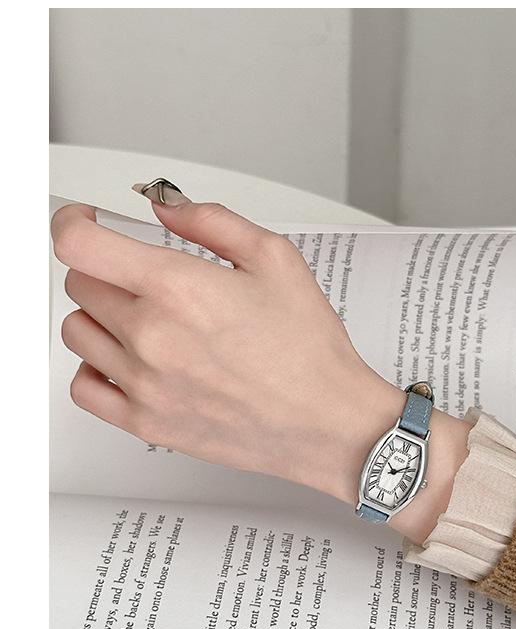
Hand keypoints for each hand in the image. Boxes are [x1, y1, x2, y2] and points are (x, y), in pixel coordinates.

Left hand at [52, 191, 469, 542]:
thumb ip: (211, 221)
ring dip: (100, 315)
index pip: (78, 243)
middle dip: (106, 268)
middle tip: (142, 276)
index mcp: (178, 289)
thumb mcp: (275, 260)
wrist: (328, 423)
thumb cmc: (309, 351)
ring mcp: (143, 383)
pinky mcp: (146, 422)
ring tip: (141, 319)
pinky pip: (84, 388)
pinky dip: (94, 368)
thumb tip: (167, 206)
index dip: (74, 221)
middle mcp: (151, 336)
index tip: (87, 221)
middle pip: (80, 283)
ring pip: (77, 332)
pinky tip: (125, 361)